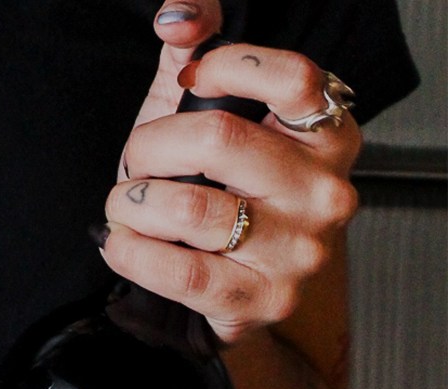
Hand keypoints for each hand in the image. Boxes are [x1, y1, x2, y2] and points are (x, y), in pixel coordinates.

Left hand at [98, 0, 360, 342]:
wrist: (242, 288)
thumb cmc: (223, 194)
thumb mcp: (214, 117)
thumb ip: (199, 56)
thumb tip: (177, 18)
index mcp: (327, 135)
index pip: (292, 77)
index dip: (225, 67)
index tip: (188, 78)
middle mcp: (324, 192)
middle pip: (217, 140)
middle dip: (150, 146)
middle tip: (137, 161)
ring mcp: (299, 251)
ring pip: (189, 209)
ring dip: (132, 205)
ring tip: (125, 207)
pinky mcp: (261, 299)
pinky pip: (179, 271)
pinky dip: (131, 252)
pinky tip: (122, 243)